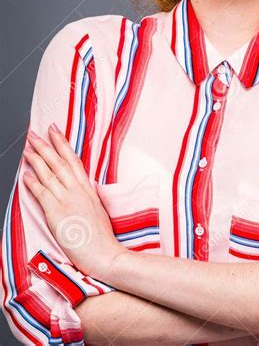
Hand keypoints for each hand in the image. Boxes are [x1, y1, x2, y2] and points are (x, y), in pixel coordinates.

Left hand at [22, 123, 125, 280]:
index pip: (73, 160)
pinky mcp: (57, 214)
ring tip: (27, 147)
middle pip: (59, 162)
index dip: (62, 144)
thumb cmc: (102, 237)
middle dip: (45, 145)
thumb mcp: (99, 210)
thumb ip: (89, 196)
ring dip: (36, 159)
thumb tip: (85, 187)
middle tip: (34, 133)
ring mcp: (67, 200)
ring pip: (49, 173)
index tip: (55, 131)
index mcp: (88, 189)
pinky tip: (25, 174)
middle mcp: (78, 191)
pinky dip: (33, 182)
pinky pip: (42, 193)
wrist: (105, 254)